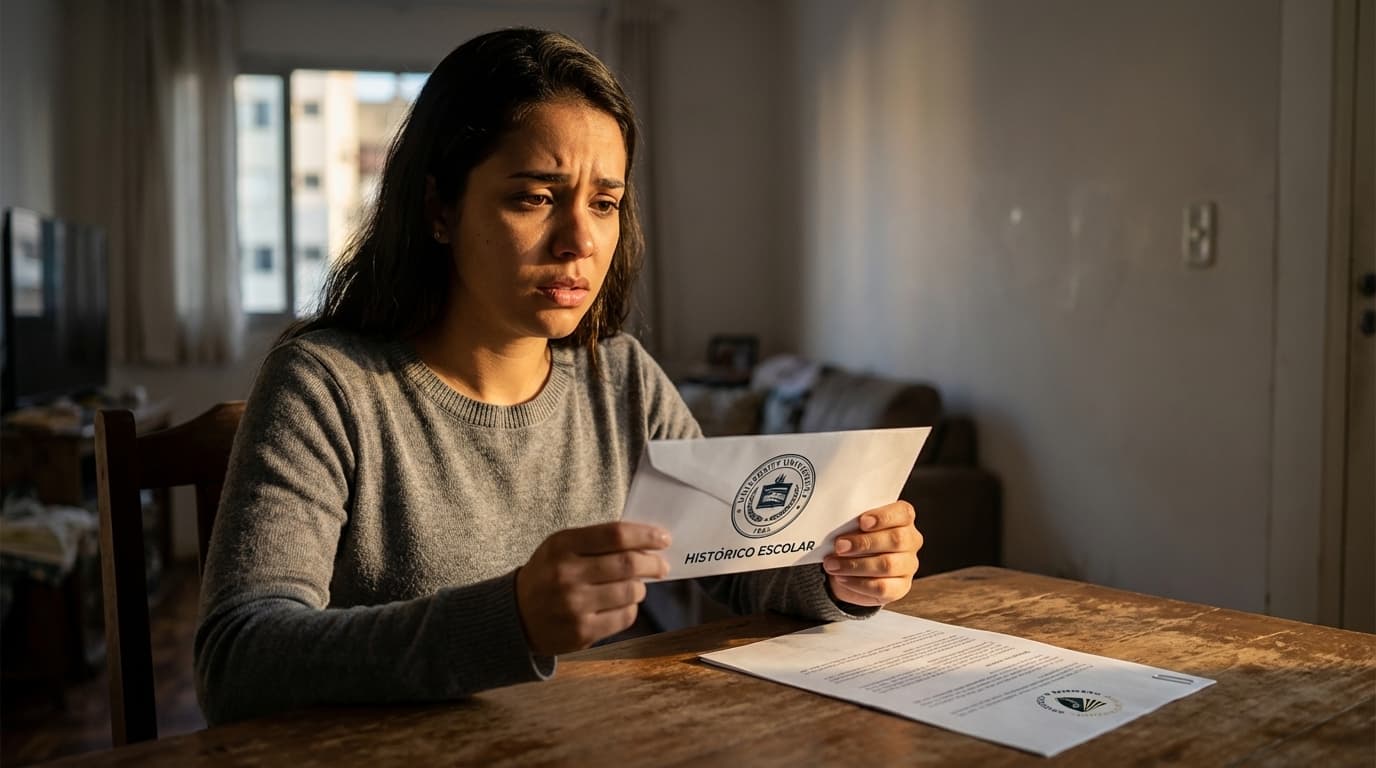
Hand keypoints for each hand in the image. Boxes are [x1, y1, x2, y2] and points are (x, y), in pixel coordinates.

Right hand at [515, 521, 670, 655]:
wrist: (515, 615)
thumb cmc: (548, 574)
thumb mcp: (561, 547)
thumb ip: (598, 541)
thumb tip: (646, 544)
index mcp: (562, 546)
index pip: (615, 535)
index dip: (646, 535)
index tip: (663, 538)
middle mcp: (566, 575)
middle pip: (628, 564)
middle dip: (653, 563)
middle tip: (661, 566)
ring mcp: (574, 606)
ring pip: (631, 592)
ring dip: (641, 587)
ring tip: (636, 585)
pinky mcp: (582, 632)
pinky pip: (625, 617)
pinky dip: (631, 608)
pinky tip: (622, 604)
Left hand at [823, 501, 922, 606]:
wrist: (849, 568)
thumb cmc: (853, 539)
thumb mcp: (852, 526)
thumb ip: (853, 522)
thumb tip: (841, 527)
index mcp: (903, 519)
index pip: (904, 513)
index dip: (884, 517)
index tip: (862, 522)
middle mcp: (911, 541)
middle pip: (897, 540)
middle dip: (864, 543)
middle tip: (839, 546)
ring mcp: (908, 565)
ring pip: (888, 565)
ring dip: (855, 565)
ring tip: (833, 564)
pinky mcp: (900, 587)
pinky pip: (882, 587)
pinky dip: (857, 583)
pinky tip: (842, 578)